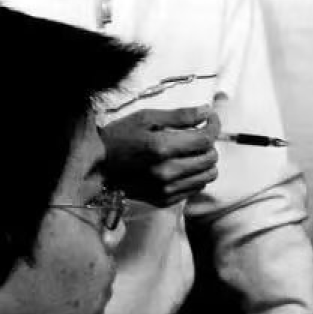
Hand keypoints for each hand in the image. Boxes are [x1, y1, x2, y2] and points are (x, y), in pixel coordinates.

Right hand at [99, 105, 219, 206]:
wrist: (99, 166)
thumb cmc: (121, 136)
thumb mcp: (147, 117)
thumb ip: (180, 115)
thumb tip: (207, 112)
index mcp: (162, 147)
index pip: (205, 139)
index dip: (213, 126)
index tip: (209, 119)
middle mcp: (166, 171)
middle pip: (210, 158)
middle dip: (208, 143)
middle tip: (196, 135)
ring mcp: (166, 189)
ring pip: (208, 176)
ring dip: (204, 161)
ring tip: (190, 152)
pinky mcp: (164, 201)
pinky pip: (195, 188)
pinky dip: (194, 176)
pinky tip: (181, 166)